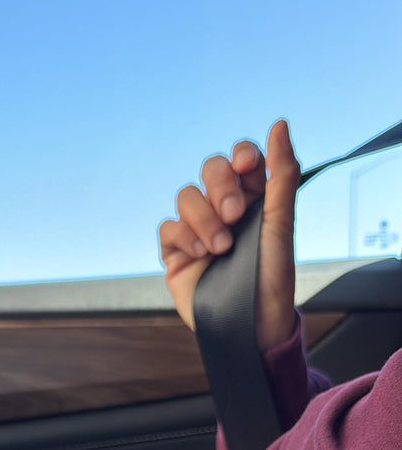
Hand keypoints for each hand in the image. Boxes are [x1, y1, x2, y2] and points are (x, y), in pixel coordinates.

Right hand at [159, 119, 299, 352]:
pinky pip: (169, 228)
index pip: (240, 159)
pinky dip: (184, 237)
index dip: (241, 157)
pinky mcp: (177, 253)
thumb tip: (279, 124)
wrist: (252, 325)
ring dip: (204, 219)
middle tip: (236, 215)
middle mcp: (224, 210)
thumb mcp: (281, 223)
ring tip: (222, 247)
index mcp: (254, 198)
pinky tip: (202, 256)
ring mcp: (198, 230)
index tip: (248, 168)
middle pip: (209, 170)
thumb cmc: (272, 279)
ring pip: (186, 197)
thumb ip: (281, 173)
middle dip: (220, 187)